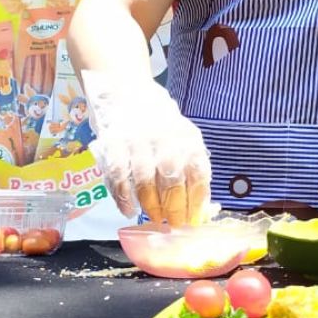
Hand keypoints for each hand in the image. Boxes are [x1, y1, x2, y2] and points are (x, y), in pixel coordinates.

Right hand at [82, 71, 212, 226]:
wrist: (125, 90)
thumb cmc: (160, 123)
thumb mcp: (183, 137)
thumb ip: (192, 168)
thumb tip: (204, 207)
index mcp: (187, 138)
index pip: (198, 174)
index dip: (198, 202)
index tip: (196, 221)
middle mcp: (164, 138)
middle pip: (172, 181)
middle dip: (175, 210)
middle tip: (174, 226)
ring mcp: (136, 141)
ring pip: (144, 182)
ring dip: (150, 206)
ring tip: (155, 220)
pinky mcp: (112, 144)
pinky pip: (117, 177)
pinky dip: (122, 197)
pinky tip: (128, 210)